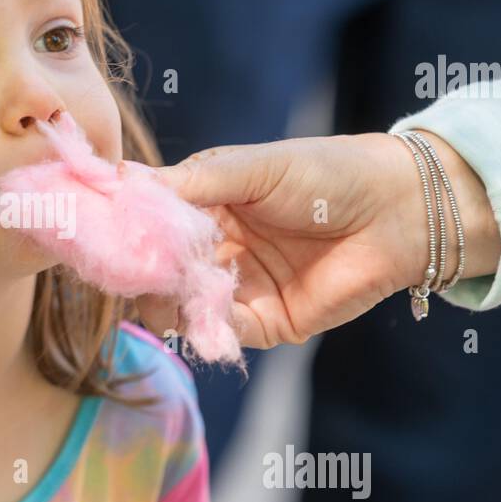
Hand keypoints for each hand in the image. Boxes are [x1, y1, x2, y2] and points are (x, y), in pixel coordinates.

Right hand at [137, 130, 500, 347]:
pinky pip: (220, 333)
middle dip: (140, 270)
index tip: (99, 228)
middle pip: (155, 270)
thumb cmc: (328, 174)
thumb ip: (193, 181)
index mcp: (205, 205)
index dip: (124, 226)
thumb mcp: (253, 167)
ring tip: (172, 285)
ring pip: (179, 306)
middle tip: (129, 265)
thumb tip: (123, 181)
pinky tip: (202, 311)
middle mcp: (214, 249)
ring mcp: (237, 289)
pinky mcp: (265, 324)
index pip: (148, 221)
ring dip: (168, 300)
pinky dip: (205, 327)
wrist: (401, 211)